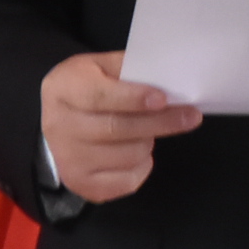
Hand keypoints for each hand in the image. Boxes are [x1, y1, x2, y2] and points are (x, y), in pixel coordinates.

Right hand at [40, 50, 201, 201]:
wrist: (61, 119)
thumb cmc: (90, 87)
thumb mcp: (103, 65)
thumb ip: (132, 68)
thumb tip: (171, 80)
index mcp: (63, 88)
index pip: (98, 96)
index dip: (133, 98)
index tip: (163, 99)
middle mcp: (58, 126)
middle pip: (116, 129)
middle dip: (160, 122)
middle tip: (190, 116)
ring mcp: (68, 159)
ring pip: (127, 155)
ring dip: (149, 141)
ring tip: (148, 130)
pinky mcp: (81, 183)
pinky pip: (126, 181)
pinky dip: (142, 166)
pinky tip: (138, 151)